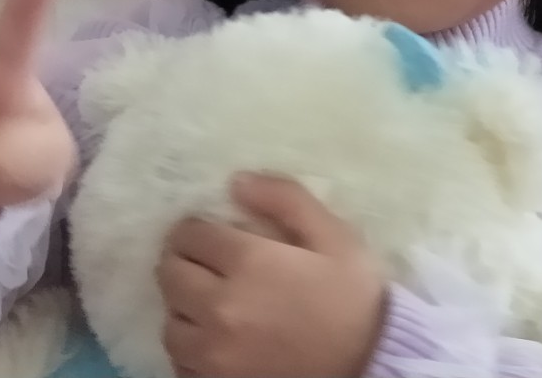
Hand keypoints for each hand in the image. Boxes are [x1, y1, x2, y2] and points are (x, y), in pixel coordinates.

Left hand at [158, 174, 386, 377]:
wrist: (371, 365)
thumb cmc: (353, 296)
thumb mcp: (333, 235)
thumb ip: (285, 199)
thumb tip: (238, 182)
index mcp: (248, 263)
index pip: (190, 235)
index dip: (195, 227)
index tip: (208, 230)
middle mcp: (220, 308)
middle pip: (170, 275)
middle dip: (183, 259)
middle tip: (203, 259)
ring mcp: (214, 355)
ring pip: (170, 322)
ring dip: (183, 305)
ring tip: (207, 298)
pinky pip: (180, 361)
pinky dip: (190, 345)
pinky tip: (214, 336)